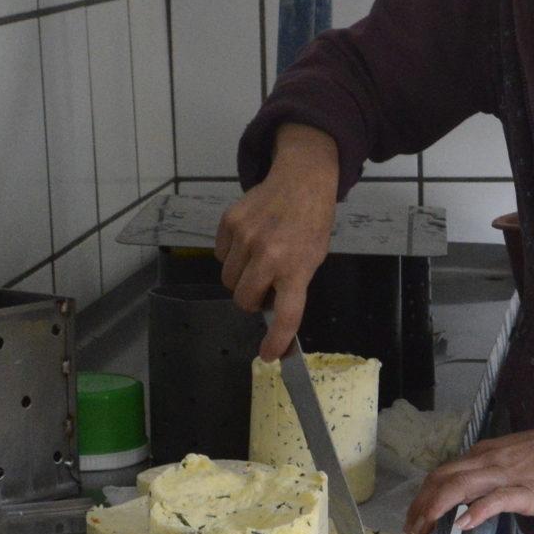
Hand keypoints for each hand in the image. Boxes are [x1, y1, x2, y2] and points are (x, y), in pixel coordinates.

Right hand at [217, 125, 338, 358]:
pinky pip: (220, 256)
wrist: (301, 178)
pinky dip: (231, 255)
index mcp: (297, 266)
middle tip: (266, 285)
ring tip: (259, 257)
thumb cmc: (311, 221)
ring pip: (228, 279)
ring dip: (241, 276)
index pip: (287, 313)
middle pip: (243, 299)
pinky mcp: (229, 222)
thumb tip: (273, 315)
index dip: (277, 338)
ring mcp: (246, 237)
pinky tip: (249, 240)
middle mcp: (269, 253)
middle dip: (251, 299)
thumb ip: (293, 284)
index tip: (270, 355)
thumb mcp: (313, 256)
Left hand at [404, 391, 533, 533]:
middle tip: (410, 533)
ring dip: (435, 510)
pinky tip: (463, 524)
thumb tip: (469, 497)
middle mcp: (486, 462)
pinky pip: (495, 499)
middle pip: (441, 482)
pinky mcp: (525, 490)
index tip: (413, 519)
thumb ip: (489, 477)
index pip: (441, 475)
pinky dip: (476, 511)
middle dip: (420, 508)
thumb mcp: (511, 461)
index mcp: (482, 456)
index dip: (422, 498)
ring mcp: (504, 475)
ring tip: (423, 530)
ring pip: (459, 488)